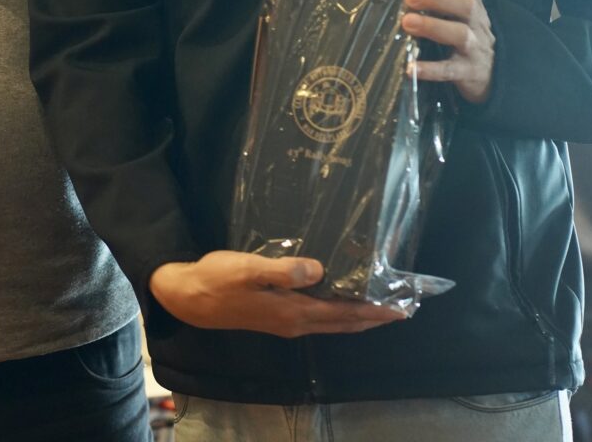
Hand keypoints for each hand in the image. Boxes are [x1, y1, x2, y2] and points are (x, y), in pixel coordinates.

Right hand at [148, 250, 404, 337]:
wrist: (188, 297)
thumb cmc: (218, 279)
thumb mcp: (248, 269)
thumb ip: (284, 271)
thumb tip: (320, 271)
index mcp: (293, 312)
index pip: (344, 313)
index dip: (374, 311)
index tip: (403, 307)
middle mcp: (295, 322)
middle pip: (344, 322)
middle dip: (374, 317)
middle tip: (403, 307)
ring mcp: (286, 322)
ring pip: (333, 322)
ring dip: (358, 315)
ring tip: (380, 304)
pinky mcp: (277, 315)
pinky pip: (319, 317)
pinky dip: (338, 311)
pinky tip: (339, 297)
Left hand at [403, 0, 494, 103]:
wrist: (492, 72)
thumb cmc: (463, 31)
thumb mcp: (456, 10)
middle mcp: (476, 20)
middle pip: (467, 4)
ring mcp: (474, 47)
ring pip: (460, 34)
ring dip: (433, 27)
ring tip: (407, 23)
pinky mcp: (467, 72)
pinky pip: (449, 70)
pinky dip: (430, 69)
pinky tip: (410, 68)